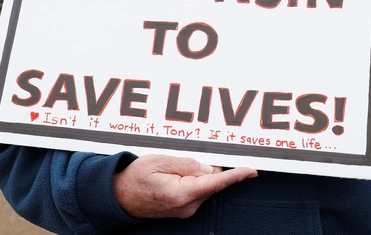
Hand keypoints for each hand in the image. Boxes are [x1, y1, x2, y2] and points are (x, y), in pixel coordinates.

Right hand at [113, 155, 256, 218]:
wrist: (118, 198)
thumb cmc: (135, 178)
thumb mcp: (161, 162)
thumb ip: (189, 164)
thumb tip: (210, 169)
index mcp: (182, 193)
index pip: (216, 182)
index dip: (236, 175)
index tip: (252, 170)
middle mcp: (188, 206)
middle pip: (211, 181)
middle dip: (206, 167)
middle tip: (182, 160)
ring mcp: (186, 209)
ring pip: (204, 184)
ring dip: (196, 173)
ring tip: (171, 169)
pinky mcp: (184, 209)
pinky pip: (196, 189)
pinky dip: (192, 179)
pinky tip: (174, 174)